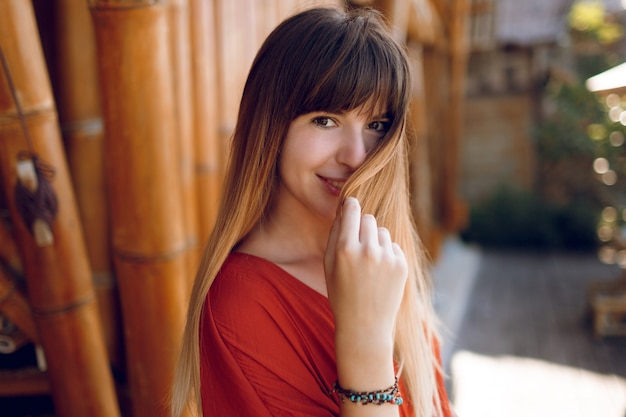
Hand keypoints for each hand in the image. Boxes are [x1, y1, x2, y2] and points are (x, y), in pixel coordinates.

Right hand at [324, 197, 407, 342]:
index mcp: (346, 249)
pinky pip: (393, 246)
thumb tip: (344, 210)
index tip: (350, 206)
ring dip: (376, 241)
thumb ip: (335, 234)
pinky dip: (387, 254)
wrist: (364, 326)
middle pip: (368, 218)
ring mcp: (387, 258)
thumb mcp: (329, 265)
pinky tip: (380, 274)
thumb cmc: (341, 294)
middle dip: (362, 226)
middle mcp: (368, 251)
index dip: (350, 206)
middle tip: (357, 244)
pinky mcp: (402, 265)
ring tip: (368, 264)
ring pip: (382, 232)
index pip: (352, 210)